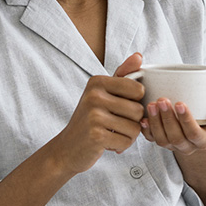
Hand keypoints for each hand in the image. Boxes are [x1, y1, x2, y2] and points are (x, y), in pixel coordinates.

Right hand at [50, 53, 144, 174]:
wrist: (66, 149)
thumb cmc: (90, 120)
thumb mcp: (103, 94)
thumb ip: (122, 75)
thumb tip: (139, 56)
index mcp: (97, 81)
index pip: (138, 89)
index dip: (135, 102)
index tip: (120, 108)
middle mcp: (94, 95)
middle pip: (138, 109)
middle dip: (132, 122)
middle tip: (115, 125)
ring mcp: (94, 115)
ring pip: (135, 127)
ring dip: (127, 136)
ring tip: (111, 134)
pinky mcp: (96, 135)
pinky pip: (126, 141)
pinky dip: (121, 146)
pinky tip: (108, 144)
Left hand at [141, 95, 205, 154]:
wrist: (198, 115)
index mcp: (203, 140)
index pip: (194, 134)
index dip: (186, 120)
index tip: (180, 103)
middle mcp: (187, 146)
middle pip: (176, 137)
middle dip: (168, 119)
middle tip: (162, 100)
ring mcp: (172, 145)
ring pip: (162, 140)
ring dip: (155, 122)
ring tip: (152, 104)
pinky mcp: (161, 140)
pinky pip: (151, 140)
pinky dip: (146, 130)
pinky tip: (143, 117)